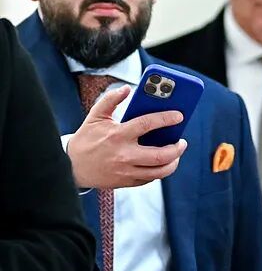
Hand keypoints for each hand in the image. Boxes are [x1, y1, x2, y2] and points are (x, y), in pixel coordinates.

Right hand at [67, 85, 187, 188]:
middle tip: (182, 142)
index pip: (147, 124)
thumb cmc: (86, 139)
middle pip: (160, 155)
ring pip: (159, 171)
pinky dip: (159, 171)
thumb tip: (127, 88)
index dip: (166, 118)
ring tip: (176, 154)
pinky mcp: (125, 182)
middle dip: (177, 148)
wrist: (70, 166)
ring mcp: (125, 171)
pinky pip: (150, 179)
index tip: (179, 116)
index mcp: (118, 135)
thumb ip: (111, 100)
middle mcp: (124, 155)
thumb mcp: (95, 116)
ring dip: (173, 162)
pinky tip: (163, 163)